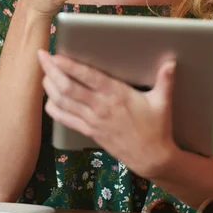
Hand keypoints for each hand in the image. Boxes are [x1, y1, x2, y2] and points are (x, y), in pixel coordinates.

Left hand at [37, 49, 177, 178]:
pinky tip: (48, 100)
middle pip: (68, 87)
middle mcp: (101, 107)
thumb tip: (171, 62)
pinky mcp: (90, 132)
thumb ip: (165, 80)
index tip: (56, 54)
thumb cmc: (157, 128)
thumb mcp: (163, 102)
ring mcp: (93, 121)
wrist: (151, 158)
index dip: (70, 65)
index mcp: (117, 95)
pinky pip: (66, 120)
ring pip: (63, 102)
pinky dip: (54, 109)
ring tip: (43, 74)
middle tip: (41, 57)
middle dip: (52, 70)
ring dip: (49, 87)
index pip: (88, 76)